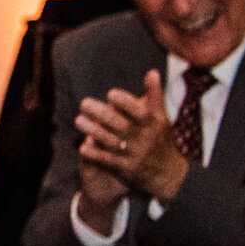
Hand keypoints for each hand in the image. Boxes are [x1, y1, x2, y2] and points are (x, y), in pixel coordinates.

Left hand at [75, 70, 188, 202]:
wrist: (166, 173)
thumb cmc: (159, 138)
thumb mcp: (161, 117)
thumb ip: (155, 95)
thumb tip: (152, 72)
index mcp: (151, 123)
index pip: (139, 112)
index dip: (126, 103)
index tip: (111, 94)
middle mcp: (142, 138)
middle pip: (120, 125)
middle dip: (102, 114)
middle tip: (84, 103)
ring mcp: (132, 154)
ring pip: (110, 141)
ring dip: (93, 131)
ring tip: (79, 120)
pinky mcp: (123, 167)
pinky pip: (106, 160)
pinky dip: (95, 154)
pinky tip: (82, 146)